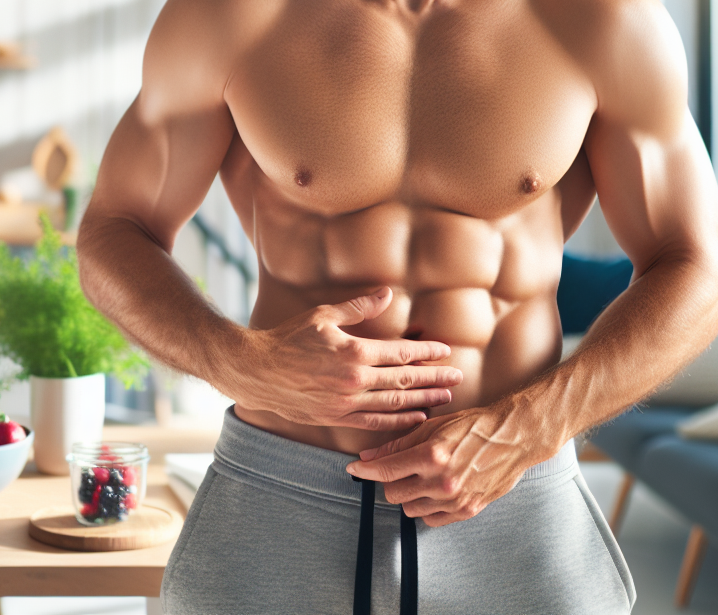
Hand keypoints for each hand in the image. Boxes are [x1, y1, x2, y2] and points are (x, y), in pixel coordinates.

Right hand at [235, 287, 462, 431]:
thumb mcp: (323, 315)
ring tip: (446, 398)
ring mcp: (346, 403)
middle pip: (405, 381)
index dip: (426, 352)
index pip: (401, 352)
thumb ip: (359, 308)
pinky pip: (375, 423)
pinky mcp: (337, 418)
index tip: (446, 351)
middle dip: (434, 378)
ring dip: (423, 401)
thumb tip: (388, 294)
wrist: (258, 371)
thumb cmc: (289, 338)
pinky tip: (416, 418)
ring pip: (395, 405)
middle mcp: (355, 380)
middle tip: (458, 378)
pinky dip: (398, 422)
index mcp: (354, 352)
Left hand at [345, 399, 551, 525]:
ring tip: (420, 477)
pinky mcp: (468, 511)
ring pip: (410, 509)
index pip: (385, 470)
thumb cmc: (471, 425)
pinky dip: (428, 507)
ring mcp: (455, 499)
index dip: (364, 470)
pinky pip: (432, 520)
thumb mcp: (433, 427)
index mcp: (431, 455)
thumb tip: (368, 457)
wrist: (512, 438)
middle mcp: (442, 481)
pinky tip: (435, 490)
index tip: (354, 469)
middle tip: (399, 468)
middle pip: (393, 494)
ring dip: (409, 495)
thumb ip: (398, 444)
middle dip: (390, 481)